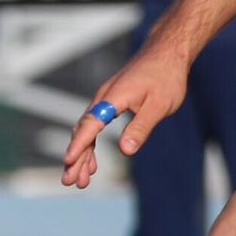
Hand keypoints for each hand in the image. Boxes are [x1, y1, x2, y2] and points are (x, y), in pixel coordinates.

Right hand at [61, 43, 190, 189]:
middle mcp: (103, 98)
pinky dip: (91, 145)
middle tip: (70, 182)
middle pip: (84, 131)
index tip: (68, 161)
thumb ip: (142, 126)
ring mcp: (105, 100)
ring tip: (81, 181)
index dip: (80, 144)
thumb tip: (126, 150)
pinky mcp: (111, 103)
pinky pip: (95, 126)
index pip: (91, 124)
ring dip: (82, 155)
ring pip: (87, 131)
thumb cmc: (166, 77)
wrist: (167, 53)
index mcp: (113, 98)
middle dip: (76, 158)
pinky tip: (93, 162)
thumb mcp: (159, 105)